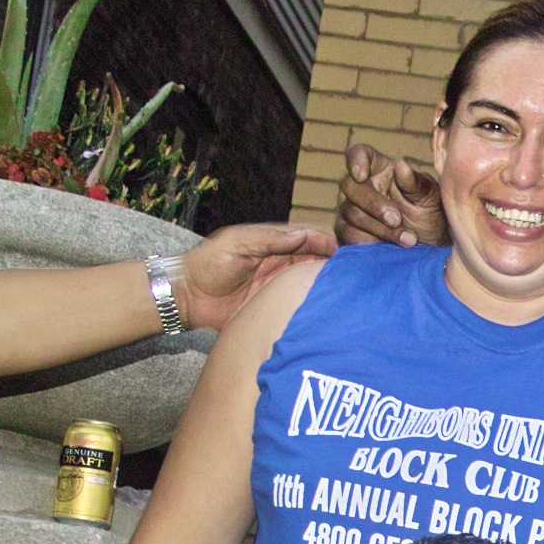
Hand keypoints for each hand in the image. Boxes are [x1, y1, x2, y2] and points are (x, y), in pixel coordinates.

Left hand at [171, 224, 338, 331]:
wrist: (187, 298)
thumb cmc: (207, 263)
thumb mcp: (236, 243)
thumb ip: (268, 238)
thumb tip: (303, 234)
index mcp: (273, 243)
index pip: (308, 238)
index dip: (327, 242)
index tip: (345, 252)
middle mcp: (281, 263)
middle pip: (316, 260)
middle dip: (335, 263)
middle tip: (356, 273)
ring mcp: (279, 286)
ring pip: (311, 282)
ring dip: (328, 284)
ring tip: (350, 290)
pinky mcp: (274, 307)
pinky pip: (299, 304)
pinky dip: (314, 304)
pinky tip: (329, 309)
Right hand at [336, 144, 445, 247]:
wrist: (432, 246)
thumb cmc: (431, 214)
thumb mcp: (430, 197)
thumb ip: (415, 182)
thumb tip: (401, 165)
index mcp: (380, 169)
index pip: (359, 154)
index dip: (355, 161)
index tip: (361, 175)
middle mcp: (363, 187)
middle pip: (351, 187)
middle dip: (374, 205)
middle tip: (397, 219)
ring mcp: (353, 209)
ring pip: (351, 214)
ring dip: (378, 229)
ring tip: (408, 239)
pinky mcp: (350, 231)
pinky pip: (347, 234)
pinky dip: (367, 242)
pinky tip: (386, 247)